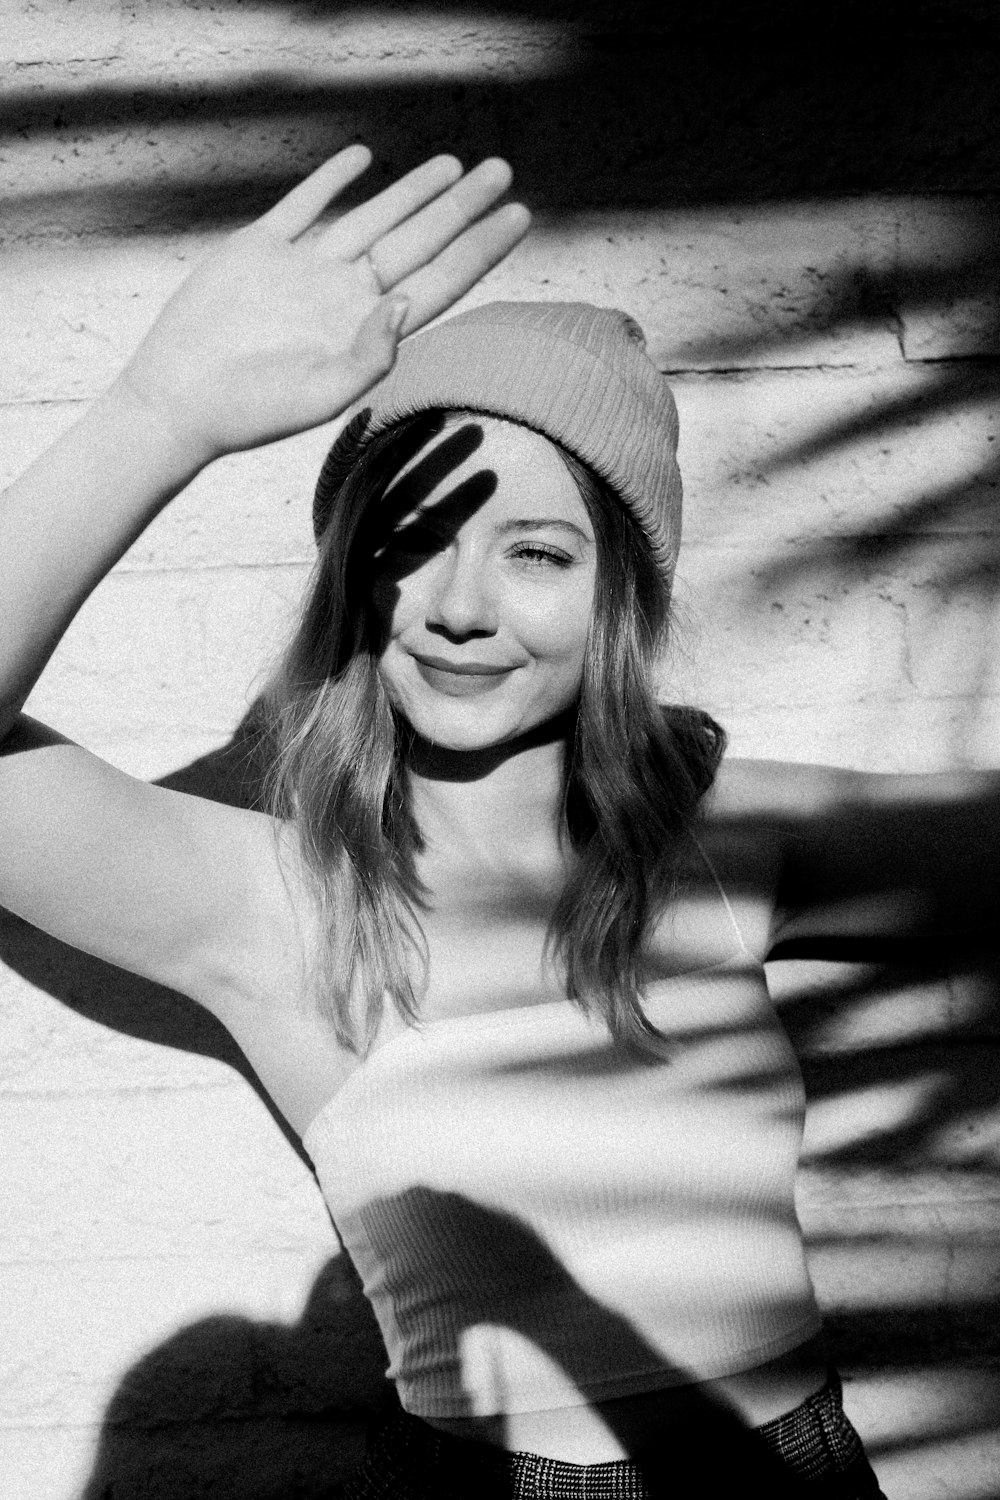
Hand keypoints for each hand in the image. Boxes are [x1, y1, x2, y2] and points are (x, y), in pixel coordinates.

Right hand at [108, 147, 529, 464]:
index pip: (440, 280)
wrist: (179, 399)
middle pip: (417, 242)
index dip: (480, 248)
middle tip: (502, 173)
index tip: (518, 217)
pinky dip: (332, 180)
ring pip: (371, 218)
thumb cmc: (251, 412)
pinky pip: (304, 205)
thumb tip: (405, 302)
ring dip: (412, 191)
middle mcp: (343, 295)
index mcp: (366, 330)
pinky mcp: (259, 249)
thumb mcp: (321, 394)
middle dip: (460, 209)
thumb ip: (370, 355)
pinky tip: (363, 158)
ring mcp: (304, 270)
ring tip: (454, 166)